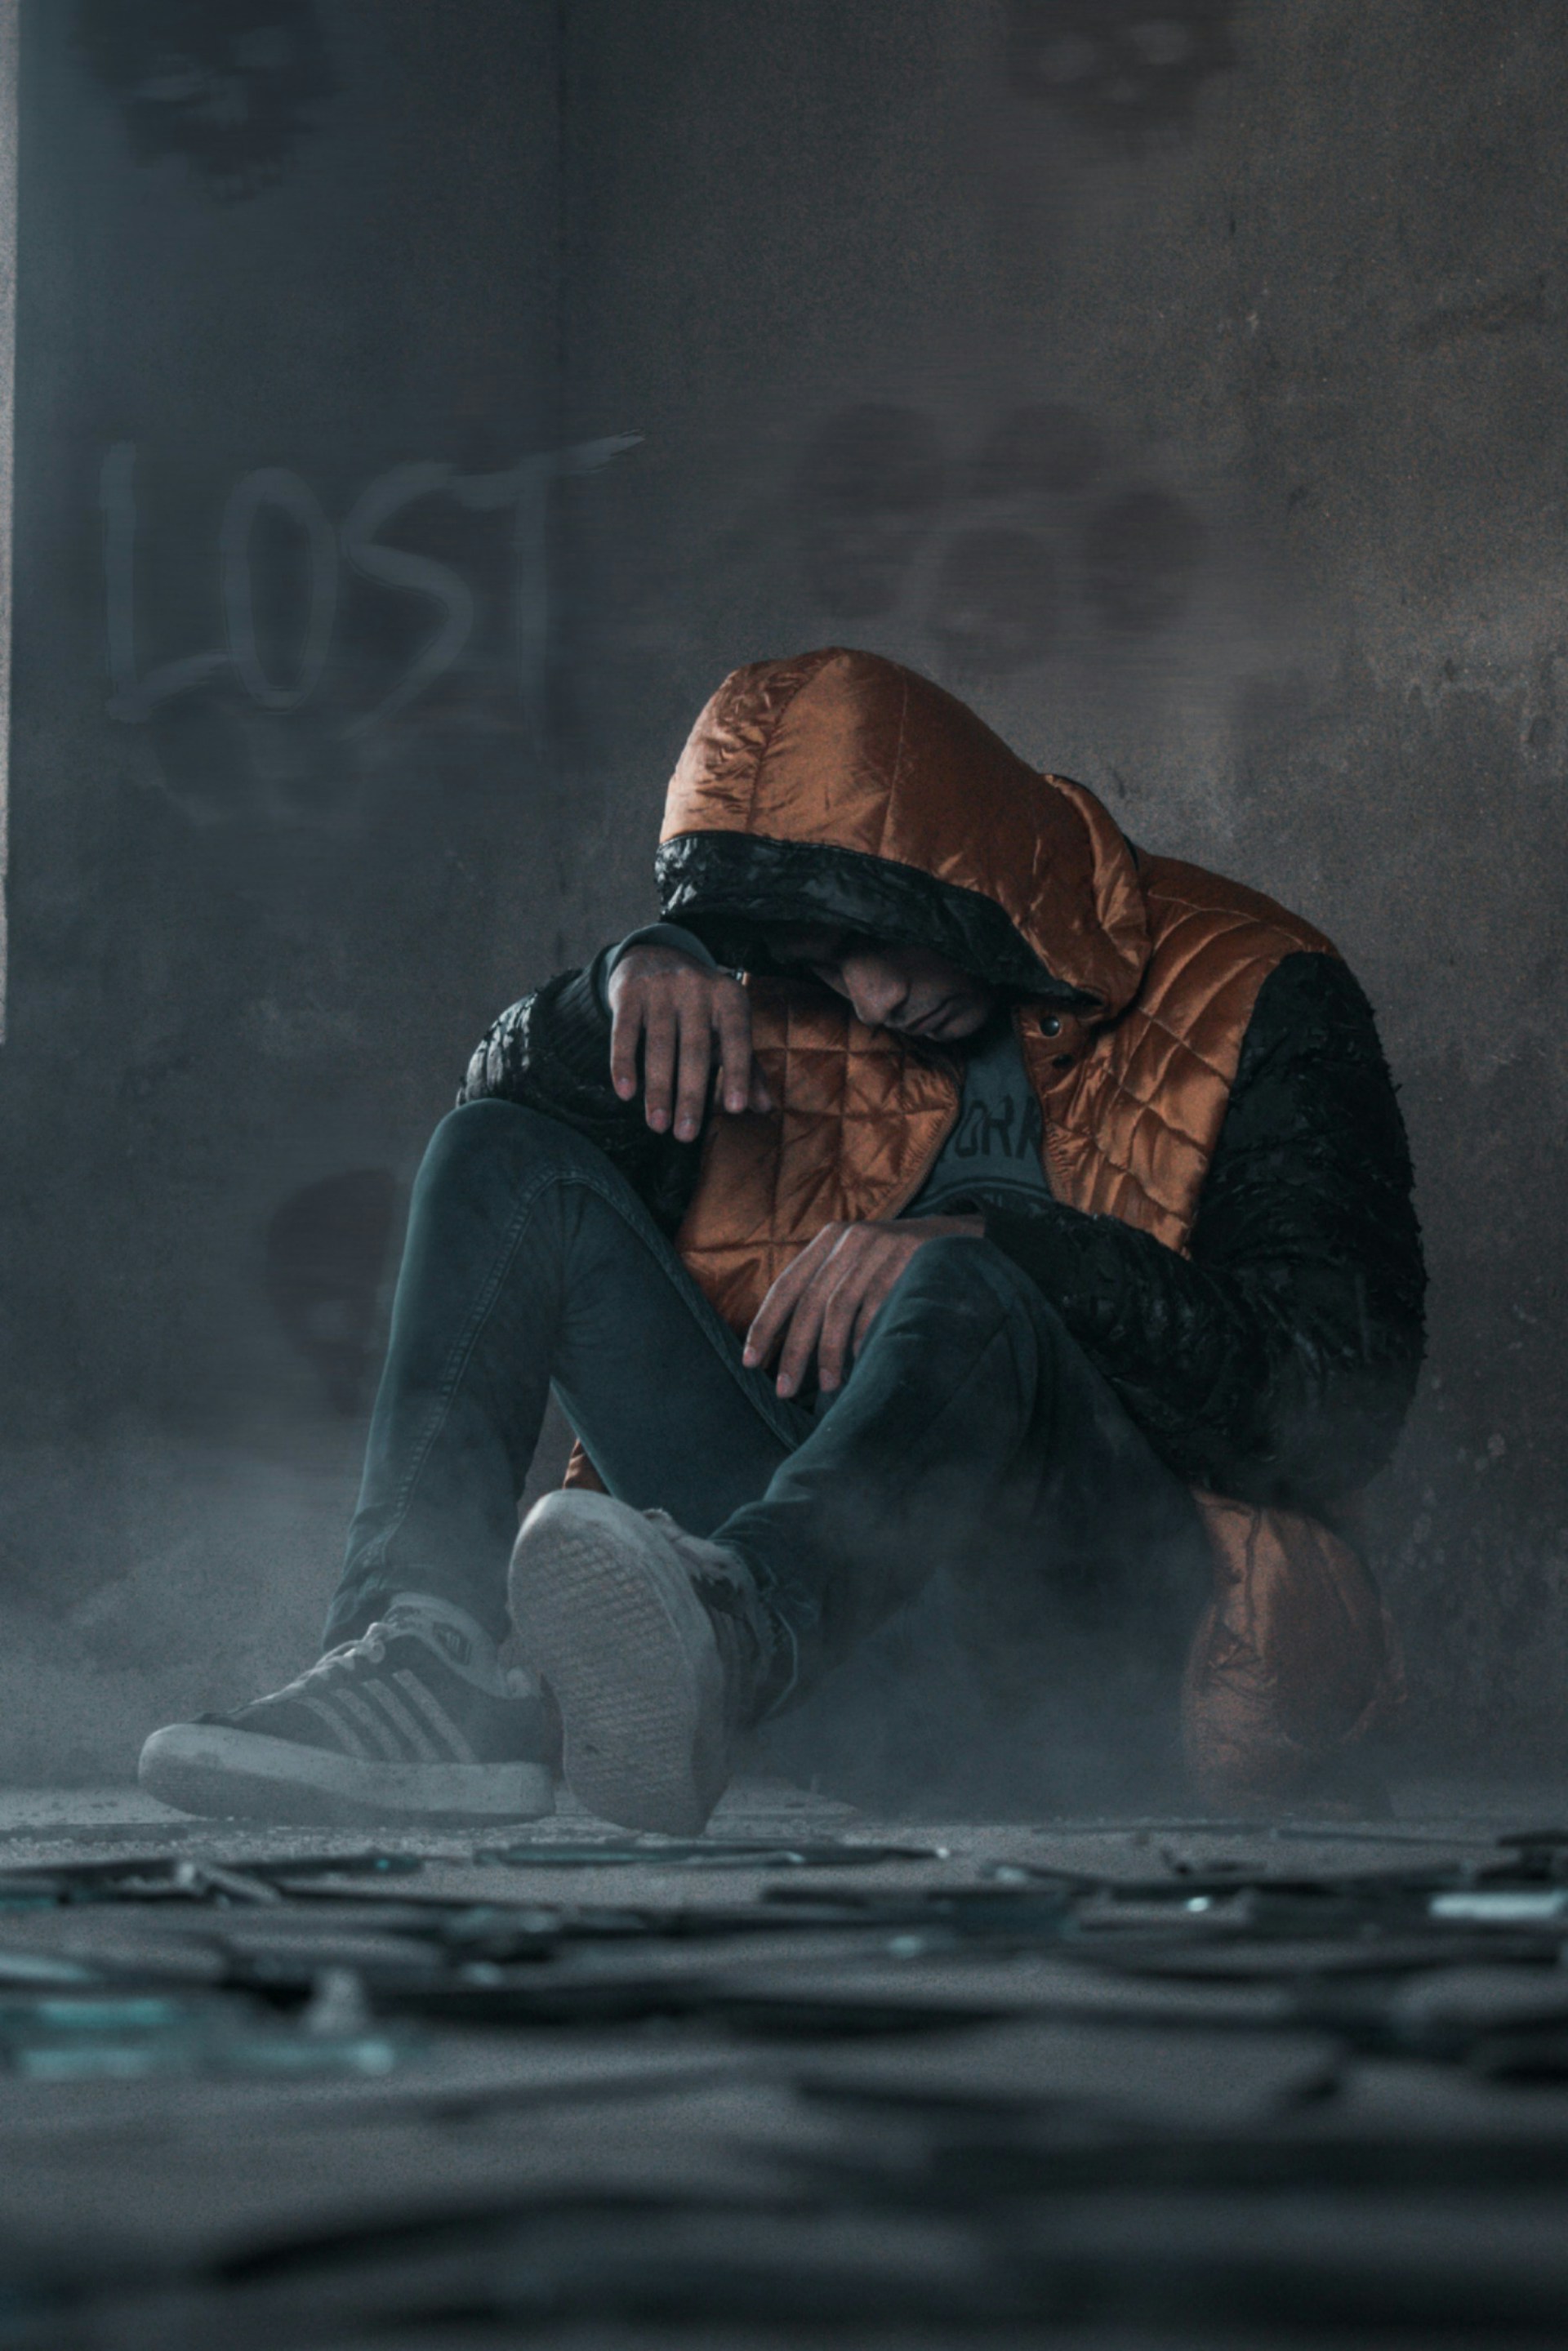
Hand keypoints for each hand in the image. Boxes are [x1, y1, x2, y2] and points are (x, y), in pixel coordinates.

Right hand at [608, 945, 772, 1140]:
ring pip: (659, 1046)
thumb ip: (747, 1065)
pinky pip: (624, 1033)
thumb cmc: (700, 1006)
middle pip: (695, 1049)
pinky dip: (623, 1064)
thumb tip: (765, 1108)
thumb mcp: (727, 1027)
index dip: (737, 1074)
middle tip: (685, 1136)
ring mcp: (661, 988)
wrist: (654, 957)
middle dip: (690, 1096)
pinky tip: (626, 1093)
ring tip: (657, 1126)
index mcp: (729, 997)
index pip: (737, 1039)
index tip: (735, 1109)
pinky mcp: (629, 993)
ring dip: (657, 1090)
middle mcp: (697, 988)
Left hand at [743, 1215, 984, 1397]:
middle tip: (784, 1390)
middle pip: (809, 1301)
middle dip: (794, 1350)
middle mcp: (850, 1240)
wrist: (959, 1239)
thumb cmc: (896, 1265)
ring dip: (829, 1352)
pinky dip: (865, 1339)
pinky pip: (876, 1308)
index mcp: (829, 1240)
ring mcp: (879, 1248)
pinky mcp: (907, 1260)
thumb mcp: (857, 1264)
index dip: (765, 1325)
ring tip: (826, 1386)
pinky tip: (860, 1364)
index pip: (786, 1286)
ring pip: (839, 1307)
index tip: (751, 1362)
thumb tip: (786, 1346)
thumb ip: (825, 1289)